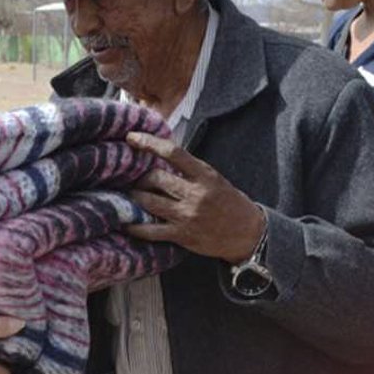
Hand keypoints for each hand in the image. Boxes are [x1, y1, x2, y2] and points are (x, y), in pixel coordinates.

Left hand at [122, 132, 263, 262]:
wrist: (247, 234)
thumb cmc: (228, 202)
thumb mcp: (213, 179)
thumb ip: (189, 171)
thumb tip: (158, 158)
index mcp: (205, 175)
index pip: (173, 152)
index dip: (149, 142)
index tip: (131, 138)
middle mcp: (195, 194)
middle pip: (155, 178)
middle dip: (141, 178)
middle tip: (137, 179)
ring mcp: (187, 215)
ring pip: (148, 201)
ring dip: (136, 197)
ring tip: (132, 195)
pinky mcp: (182, 235)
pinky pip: (150, 230)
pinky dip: (134, 226)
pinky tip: (126, 223)